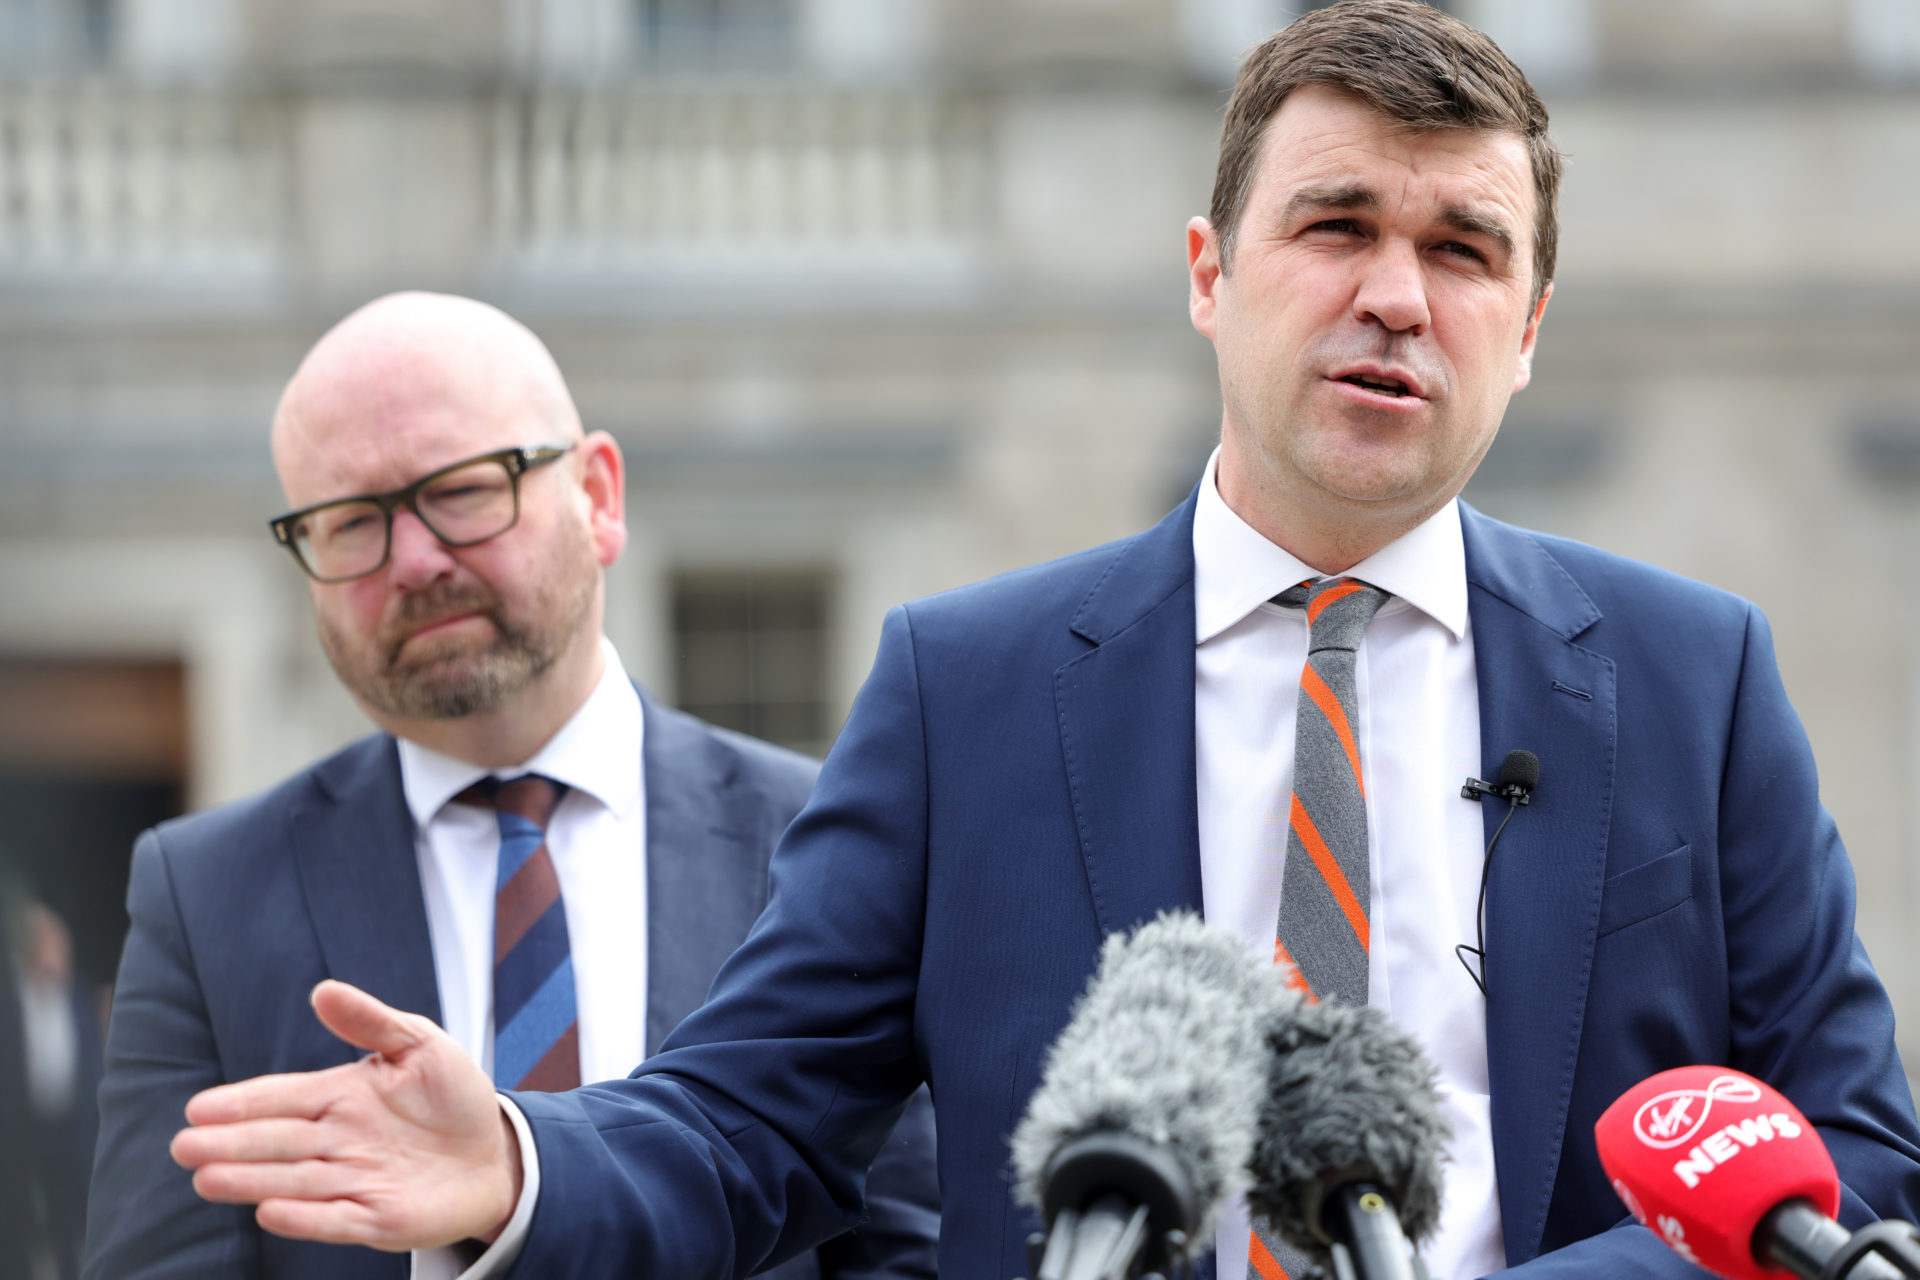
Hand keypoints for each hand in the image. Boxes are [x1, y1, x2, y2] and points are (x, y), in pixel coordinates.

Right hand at [171, 980, 522, 1250]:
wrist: (496, 1151)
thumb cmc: (453, 1097)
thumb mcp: (421, 1044)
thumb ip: (372, 1021)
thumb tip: (324, 990)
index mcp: (342, 1097)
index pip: (284, 1098)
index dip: (243, 1103)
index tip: (199, 1108)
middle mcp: (339, 1141)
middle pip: (278, 1142)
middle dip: (231, 1144)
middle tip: (184, 1147)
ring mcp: (355, 1181)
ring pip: (295, 1180)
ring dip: (253, 1181)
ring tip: (208, 1179)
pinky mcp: (378, 1218)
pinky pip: (336, 1218)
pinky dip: (305, 1217)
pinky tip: (270, 1212)